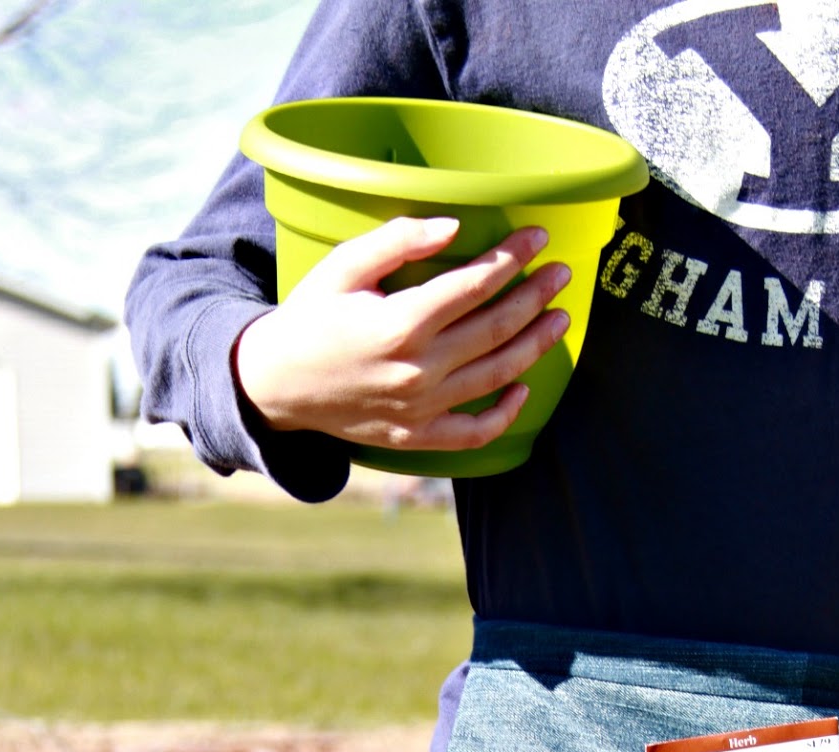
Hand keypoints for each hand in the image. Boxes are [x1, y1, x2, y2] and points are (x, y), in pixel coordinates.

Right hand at [234, 216, 570, 454]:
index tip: (539, 237)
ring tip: (560, 320)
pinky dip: (504, 414)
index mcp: (400, 323)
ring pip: (495, 376)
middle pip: (495, 329)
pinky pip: (473, 433)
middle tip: (562, 274)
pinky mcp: (416, 436)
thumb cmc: (309, 317)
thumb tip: (454, 227)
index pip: (475, 285)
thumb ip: (398, 242)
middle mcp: (418, 369)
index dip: (513, 258)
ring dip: (535, 347)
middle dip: (536, 297)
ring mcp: (420, 408)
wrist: (275, 386)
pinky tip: (524, 389)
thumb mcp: (342, 266)